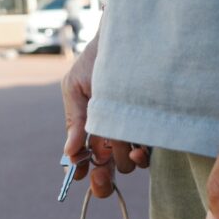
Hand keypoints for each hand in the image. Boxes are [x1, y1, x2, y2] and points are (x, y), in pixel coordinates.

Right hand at [61, 34, 149, 198]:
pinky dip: (139, 157)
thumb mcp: (76, 88)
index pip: (84, 164)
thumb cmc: (96, 61)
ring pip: (124, 167)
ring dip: (119, 157)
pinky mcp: (150, 132)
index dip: (82, 174)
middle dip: (101, 179)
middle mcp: (109, 139)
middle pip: (105, 175)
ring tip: (118, 137)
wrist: (126, 39)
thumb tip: (68, 153)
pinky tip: (136, 148)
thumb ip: (74, 121)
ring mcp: (130, 138)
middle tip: (100, 172)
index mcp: (88, 132)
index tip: (82, 174)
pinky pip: (144, 158)